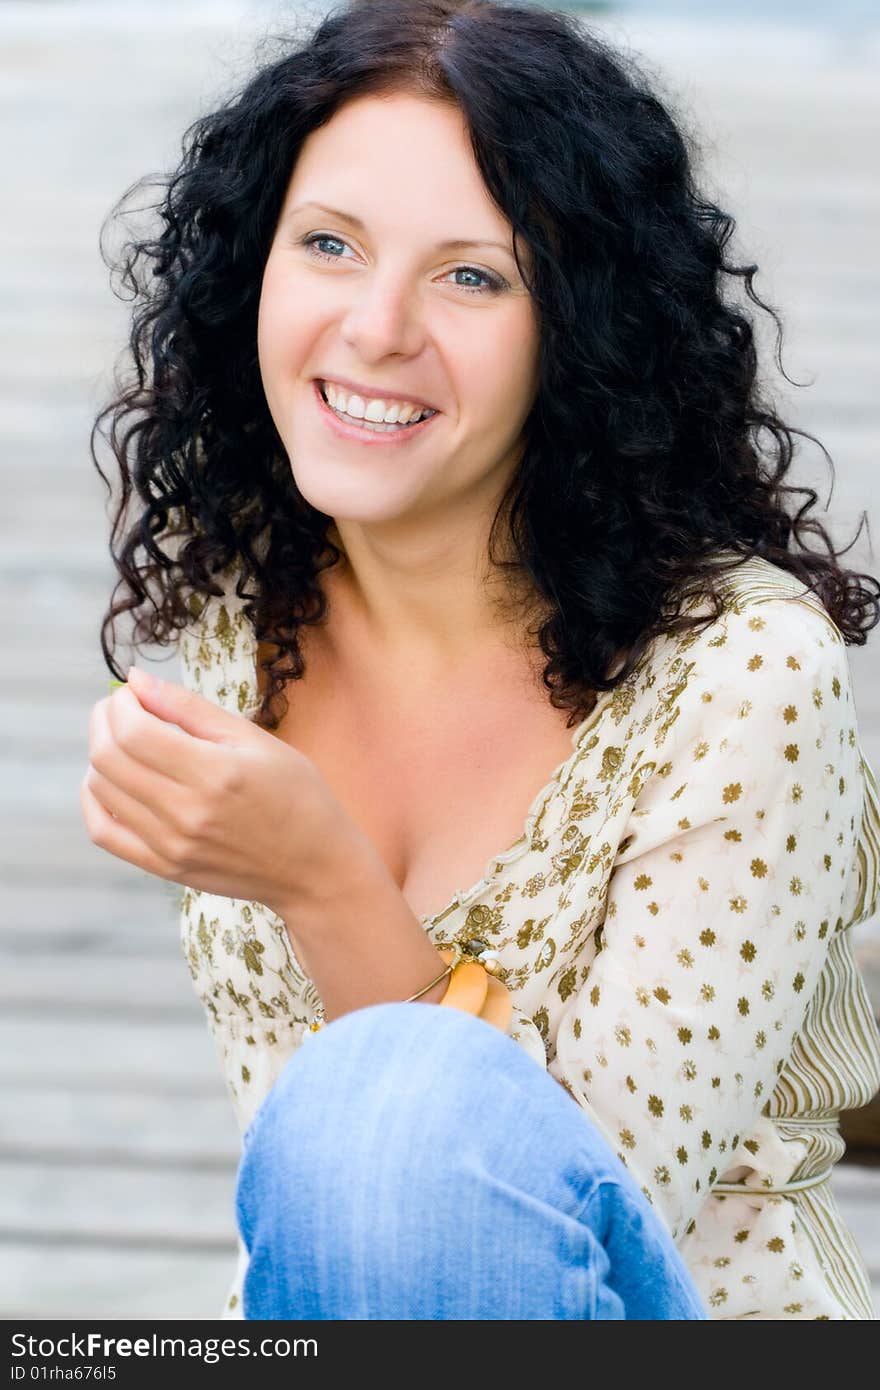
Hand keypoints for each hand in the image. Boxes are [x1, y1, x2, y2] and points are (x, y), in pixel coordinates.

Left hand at [81, 665, 351, 915]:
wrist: (315, 867)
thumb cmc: (296, 794)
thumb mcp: (255, 739)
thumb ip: (191, 708)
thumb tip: (136, 679)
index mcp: (214, 773)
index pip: (133, 730)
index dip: (120, 703)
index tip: (131, 691)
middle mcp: (187, 812)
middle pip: (108, 757)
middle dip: (103, 720)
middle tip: (119, 707)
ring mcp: (171, 844)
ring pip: (100, 788)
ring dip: (100, 754)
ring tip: (123, 740)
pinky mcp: (164, 867)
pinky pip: (103, 831)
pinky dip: (94, 799)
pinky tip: (109, 780)